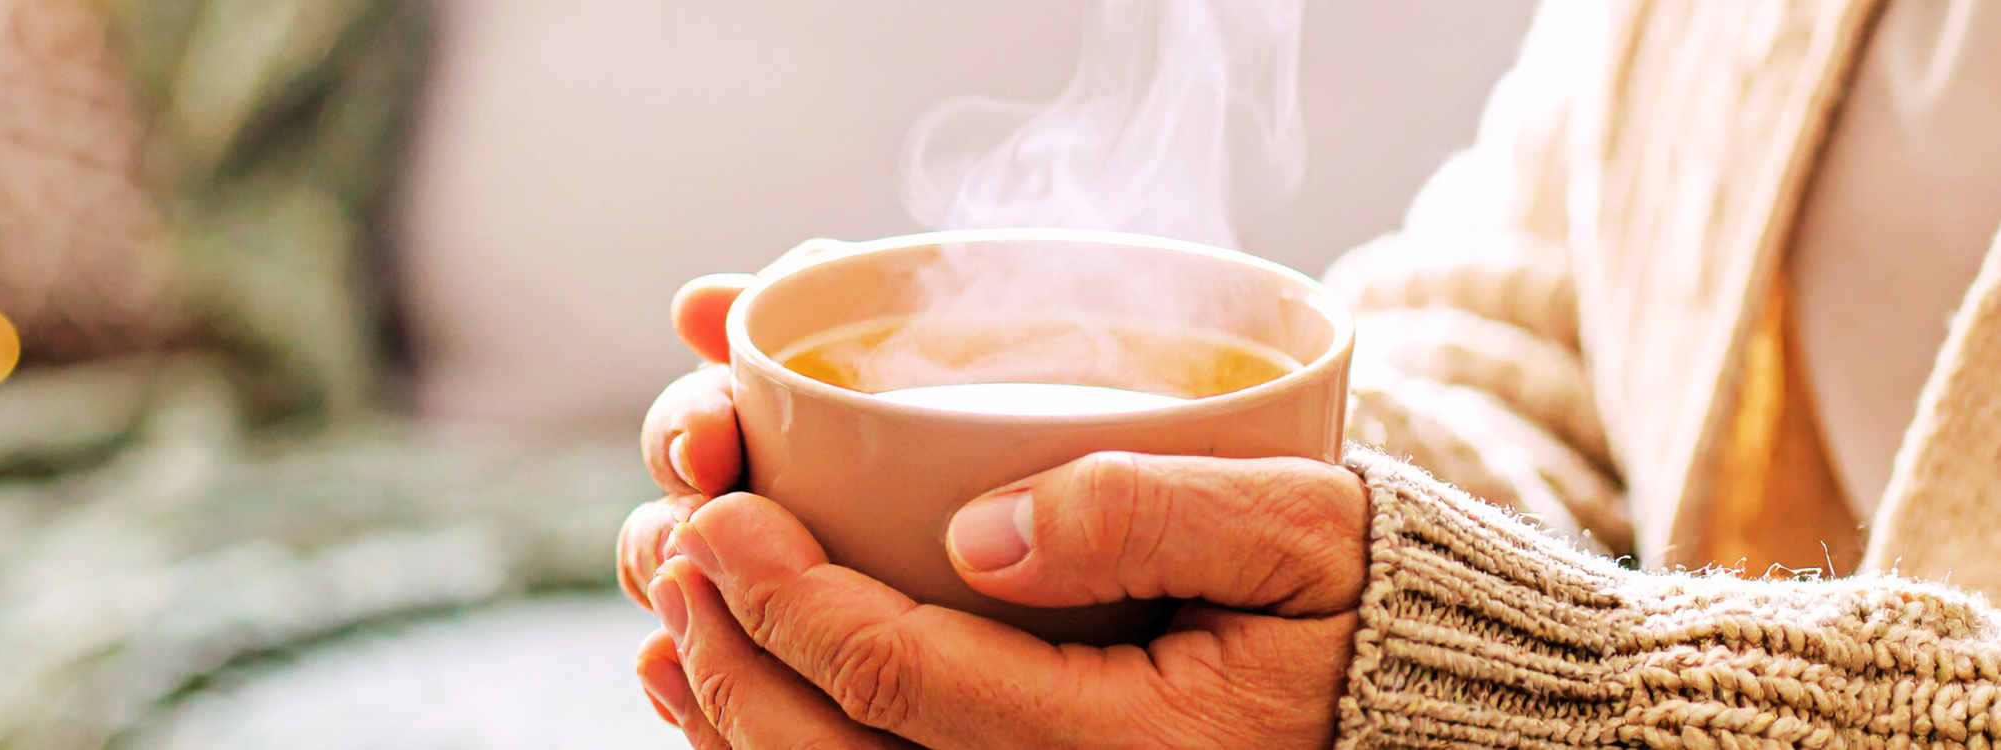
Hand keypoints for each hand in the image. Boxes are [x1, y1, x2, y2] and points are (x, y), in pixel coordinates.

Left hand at [621, 247, 1371, 748]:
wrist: (1415, 709)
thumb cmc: (1365, 604)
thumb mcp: (1305, 531)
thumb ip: (1153, 513)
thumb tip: (976, 530)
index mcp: (1127, 748)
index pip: (900, 680)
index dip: (786, 596)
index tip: (718, 509)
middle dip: (731, 653)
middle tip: (672, 548)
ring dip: (726, 709)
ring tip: (667, 612)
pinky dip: (770, 749)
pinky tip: (711, 687)